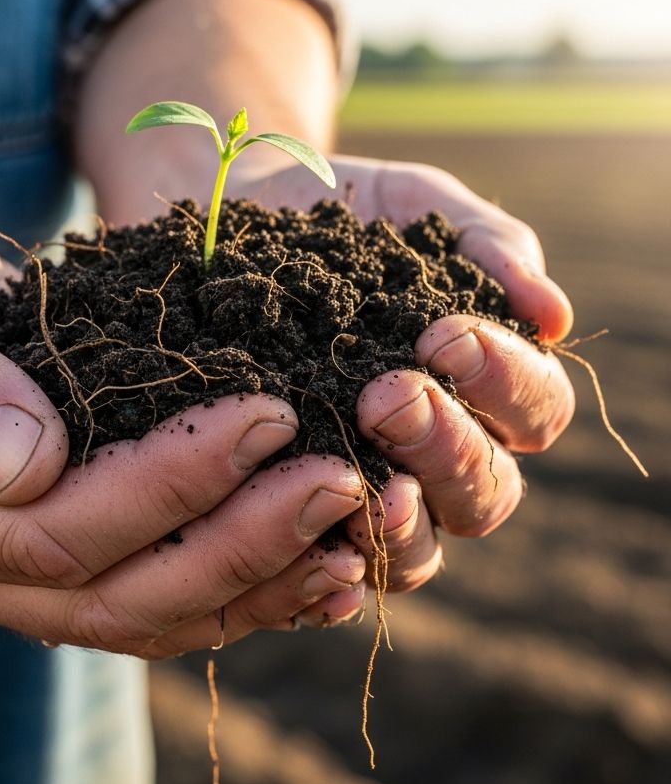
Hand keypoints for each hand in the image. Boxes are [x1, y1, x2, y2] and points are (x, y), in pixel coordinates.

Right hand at [0, 190, 367, 656]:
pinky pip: (155, 602)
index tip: (266, 415)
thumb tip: (26, 463)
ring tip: (353, 528)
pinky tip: (319, 567)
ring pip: (146, 617)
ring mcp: (6, 580)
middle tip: (342, 478)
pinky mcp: (56, 561)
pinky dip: (241, 591)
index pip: (51, 529)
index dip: (167, 483)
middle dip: (237, 539)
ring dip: (256, 580)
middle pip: (113, 593)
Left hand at [231, 155, 575, 610]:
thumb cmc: (336, 215)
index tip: (444, 336)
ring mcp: (372, 491)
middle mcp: (438, 451)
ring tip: (362, 484)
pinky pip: (328, 574)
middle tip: (387, 396)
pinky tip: (314, 554)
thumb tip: (554, 315)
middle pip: (485, 490)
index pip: (533, 409)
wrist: (229, 220)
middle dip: (444, 446)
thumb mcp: (409, 205)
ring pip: (419, 548)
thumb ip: (485, 245)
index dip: (505, 382)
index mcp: (483, 385)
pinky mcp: (298, 515)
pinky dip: (330, 578)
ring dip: (401, 522)